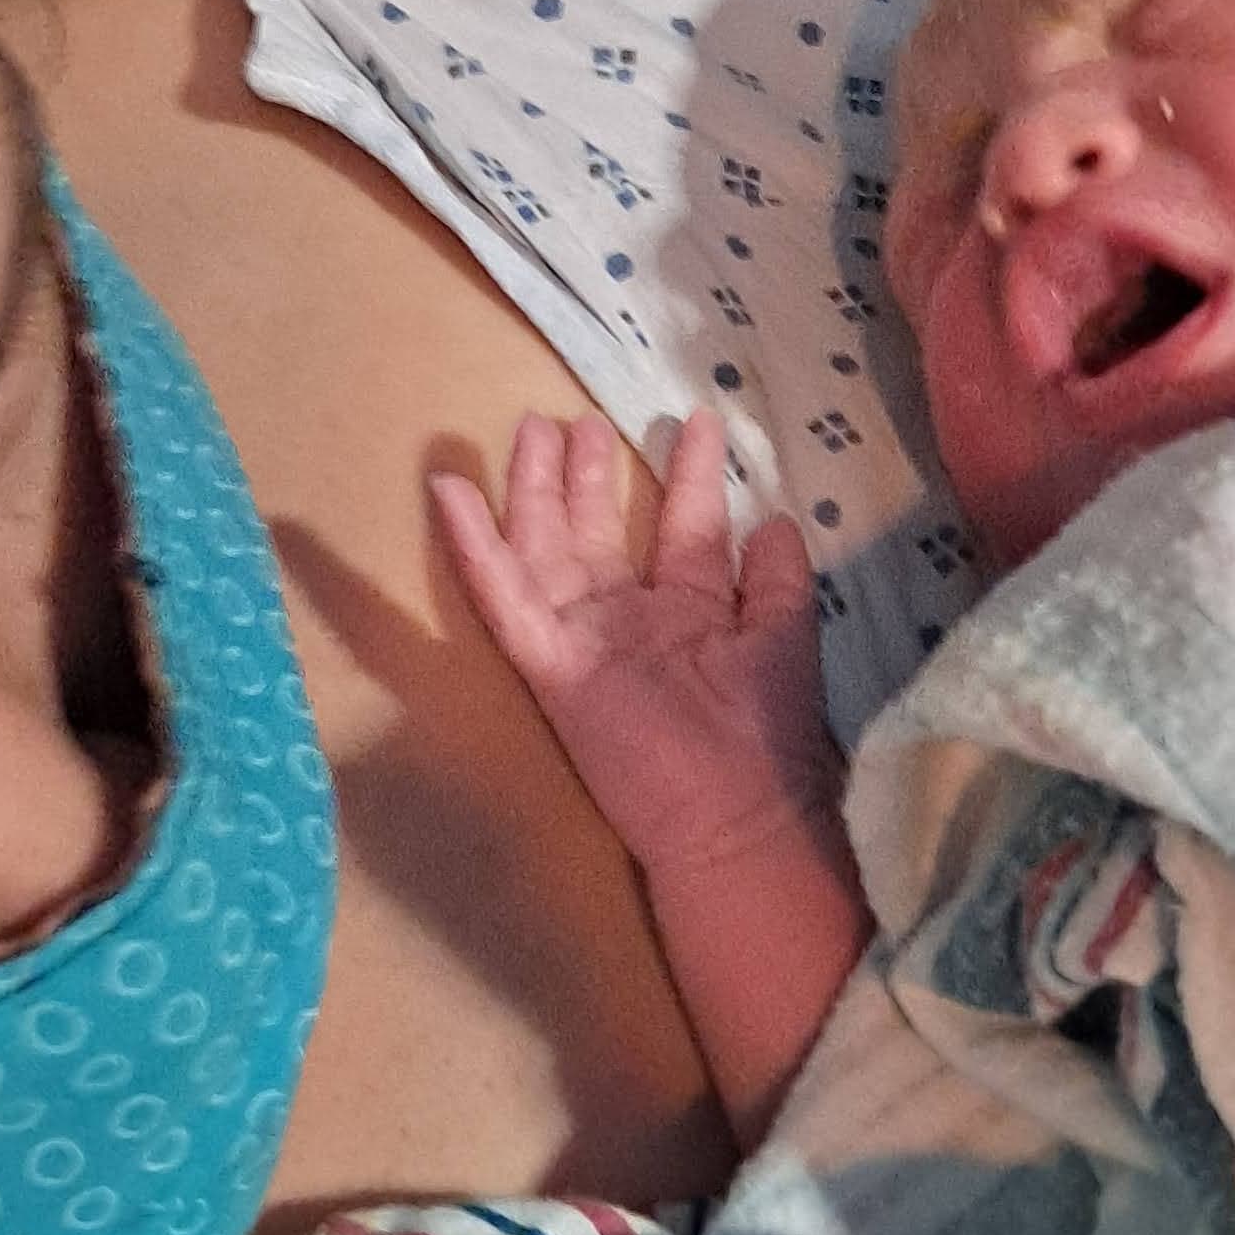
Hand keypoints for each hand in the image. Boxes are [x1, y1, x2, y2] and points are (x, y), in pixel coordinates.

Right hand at [429, 407, 835, 879]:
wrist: (733, 816)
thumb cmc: (765, 733)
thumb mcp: (786, 638)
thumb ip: (779, 580)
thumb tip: (776, 518)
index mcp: (691, 610)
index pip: (685, 524)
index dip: (692, 473)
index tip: (699, 419)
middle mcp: (631, 618)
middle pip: (596, 530)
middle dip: (586, 473)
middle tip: (573, 419)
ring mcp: (583, 637)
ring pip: (546, 548)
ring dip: (535, 489)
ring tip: (530, 428)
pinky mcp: (548, 662)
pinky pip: (503, 596)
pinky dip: (474, 543)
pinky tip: (448, 490)